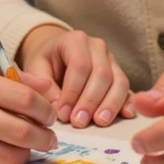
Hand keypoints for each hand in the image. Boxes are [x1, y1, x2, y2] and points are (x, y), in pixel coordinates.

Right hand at [0, 63, 58, 163]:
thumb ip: (14, 78)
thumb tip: (49, 92)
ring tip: (27, 145)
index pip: (25, 100)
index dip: (45, 110)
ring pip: (11, 156)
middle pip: (23, 132)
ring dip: (27, 153)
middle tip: (49, 138)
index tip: (50, 115)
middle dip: (45, 138)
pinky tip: (4, 154)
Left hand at [17, 25, 134, 127]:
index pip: (79, 65)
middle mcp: (98, 47)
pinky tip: (126, 115)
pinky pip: (127, 89)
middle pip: (101, 74)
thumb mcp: (36, 69)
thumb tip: (56, 109)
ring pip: (119, 81)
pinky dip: (127, 102)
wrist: (57, 54)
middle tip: (79, 122)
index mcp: (75, 40)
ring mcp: (112, 60)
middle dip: (90, 101)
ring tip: (99, 122)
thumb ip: (43, 86)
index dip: (72, 92)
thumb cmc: (46, 62)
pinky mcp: (119, 75)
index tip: (63, 114)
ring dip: (110, 104)